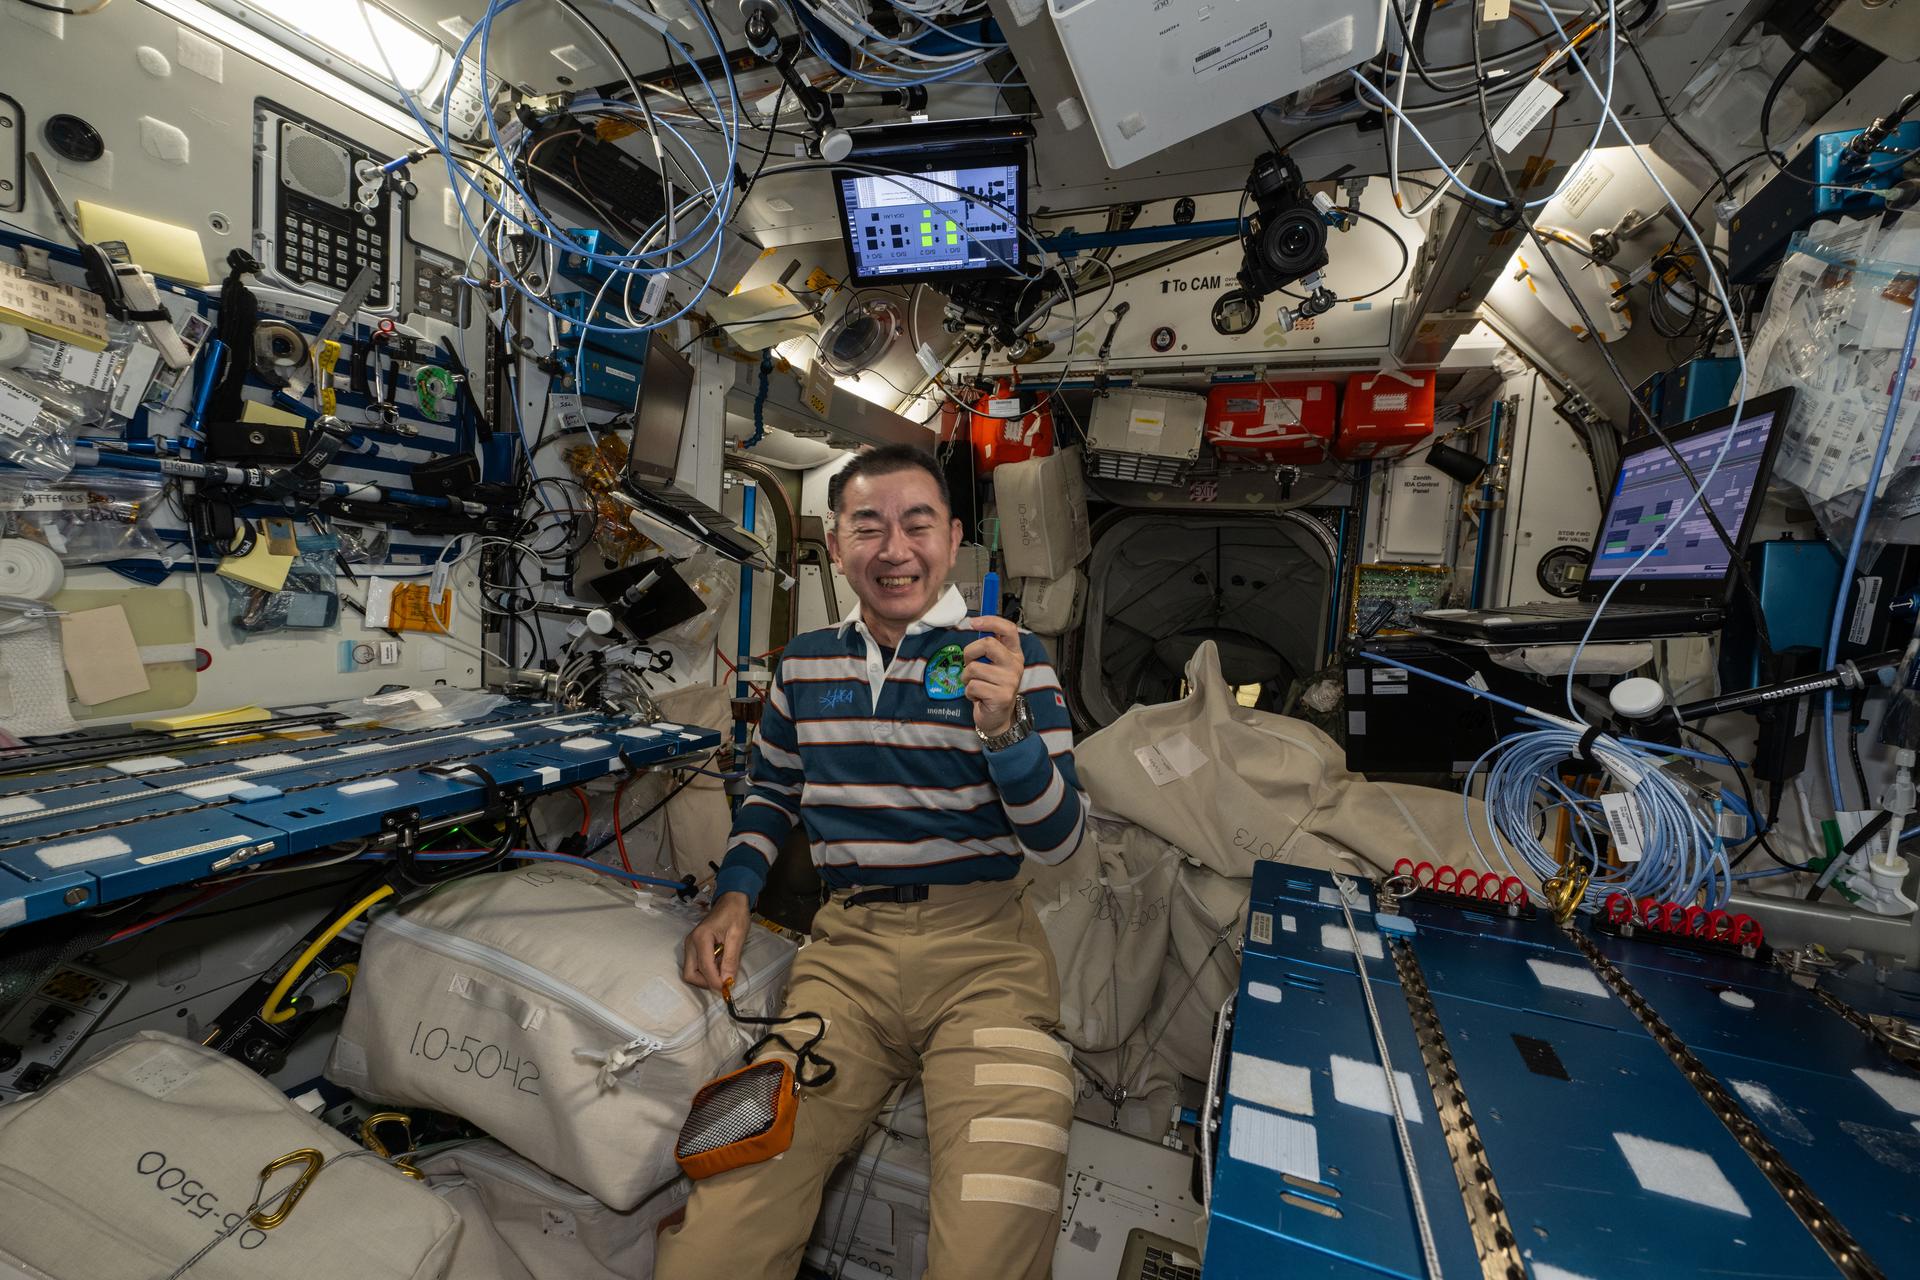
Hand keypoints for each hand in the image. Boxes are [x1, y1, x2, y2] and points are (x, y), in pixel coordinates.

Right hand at [683, 892, 749, 991]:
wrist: (731, 900)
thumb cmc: (735, 915)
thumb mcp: (737, 936)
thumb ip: (731, 959)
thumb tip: (727, 981)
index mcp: (701, 938)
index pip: (704, 969)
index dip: (715, 982)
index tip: (727, 988)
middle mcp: (690, 943)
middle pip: (690, 974)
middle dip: (705, 982)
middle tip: (723, 981)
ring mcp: (690, 945)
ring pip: (691, 972)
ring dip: (705, 977)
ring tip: (723, 970)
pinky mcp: (693, 947)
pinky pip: (695, 966)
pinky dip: (705, 971)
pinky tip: (719, 964)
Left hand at [959, 614, 1024, 737]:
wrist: (997, 717)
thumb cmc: (991, 688)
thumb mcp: (993, 665)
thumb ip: (987, 648)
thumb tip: (974, 625)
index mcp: (1014, 654)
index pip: (1008, 629)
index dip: (991, 622)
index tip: (974, 623)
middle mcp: (1015, 665)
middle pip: (988, 644)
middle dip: (969, 652)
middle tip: (968, 663)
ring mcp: (1010, 681)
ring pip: (974, 668)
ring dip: (966, 678)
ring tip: (975, 685)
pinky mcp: (1001, 696)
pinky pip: (973, 686)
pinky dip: (969, 692)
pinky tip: (978, 697)